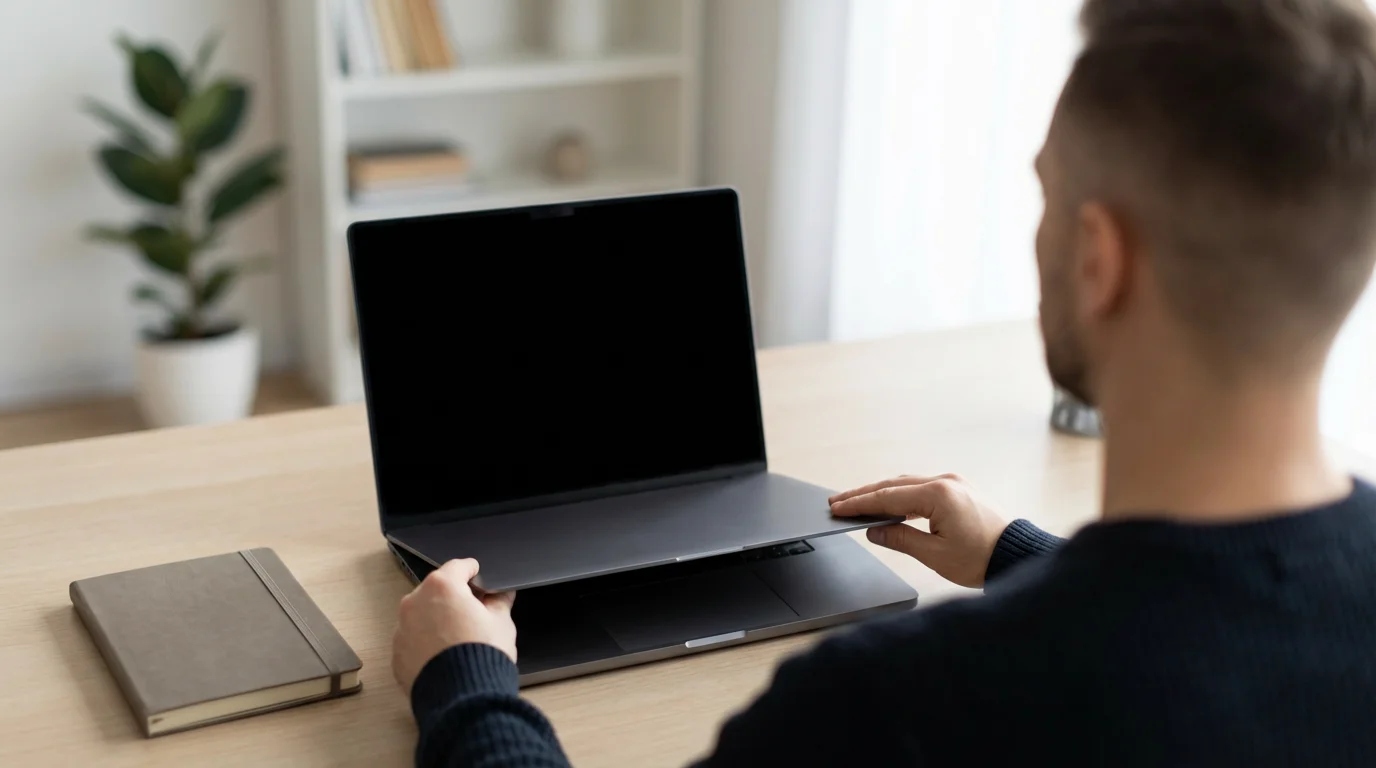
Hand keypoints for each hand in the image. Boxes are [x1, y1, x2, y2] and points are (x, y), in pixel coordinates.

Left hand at [392, 558, 516, 695]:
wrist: (463, 696)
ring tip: (456, 636)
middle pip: (436, 590)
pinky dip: (425, 642)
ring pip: (421, 615)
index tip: (476, 573)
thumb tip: (503, 595)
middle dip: (452, 596)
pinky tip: (443, 654)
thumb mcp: (501, 623)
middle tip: (471, 611)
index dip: (471, 570)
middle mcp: (415, 603)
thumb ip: (499, 603)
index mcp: (442, 587)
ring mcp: (402, 629)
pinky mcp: (397, 654)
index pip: (458, 567)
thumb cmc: (482, 655)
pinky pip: (413, 640)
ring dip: (436, 619)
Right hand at [830, 474, 1008, 587]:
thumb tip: (875, 530)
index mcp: (939, 494)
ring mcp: (953, 484)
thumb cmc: (982, 558)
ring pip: (906, 484)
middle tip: (837, 502)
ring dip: (881, 492)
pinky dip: (899, 494)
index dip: (859, 503)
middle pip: (893, 484)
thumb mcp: (935, 554)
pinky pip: (921, 488)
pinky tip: (887, 503)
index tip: (837, 507)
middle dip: (864, 494)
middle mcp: (946, 482)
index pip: (887, 496)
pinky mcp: (958, 491)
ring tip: (856, 502)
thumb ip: (900, 539)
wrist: (1016, 556)